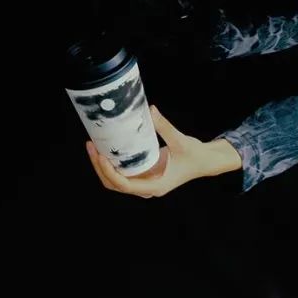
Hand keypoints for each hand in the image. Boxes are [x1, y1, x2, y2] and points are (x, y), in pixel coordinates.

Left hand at [85, 105, 218, 198]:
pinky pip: (123, 173)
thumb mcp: (181, 141)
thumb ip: (165, 127)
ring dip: (103, 166)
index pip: (124, 185)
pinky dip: (112, 163)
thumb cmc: (195, 156)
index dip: (108, 172)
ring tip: (94, 146)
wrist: (206, 161)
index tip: (100, 155)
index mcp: (155, 186)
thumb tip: (151, 110)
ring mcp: (145, 182)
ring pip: (117, 181)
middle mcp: (147, 187)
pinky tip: (106, 148)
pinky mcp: (145, 175)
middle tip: (92, 146)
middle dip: (100, 168)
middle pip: (115, 184)